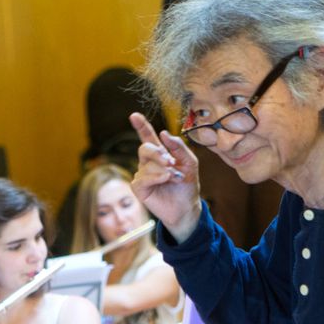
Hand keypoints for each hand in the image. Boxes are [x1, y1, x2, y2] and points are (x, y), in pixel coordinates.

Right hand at [129, 112, 201, 242]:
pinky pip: (142, 178)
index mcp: (160, 154)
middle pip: (145, 148)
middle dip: (157, 153)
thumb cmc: (187, 185)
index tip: (134, 116)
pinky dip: (156, 177)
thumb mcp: (189, 163)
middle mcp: (148, 163)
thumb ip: (179, 147)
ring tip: (175, 178)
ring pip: (146, 164)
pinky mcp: (139, 188)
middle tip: (170, 162)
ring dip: (164, 170)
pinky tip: (165, 180)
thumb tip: (163, 133)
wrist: (186, 207)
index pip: (148, 137)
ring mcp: (142, 175)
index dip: (141, 126)